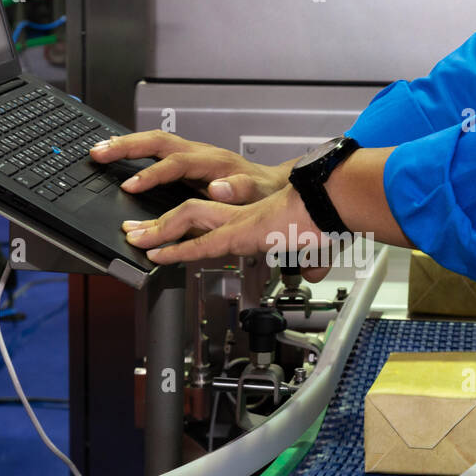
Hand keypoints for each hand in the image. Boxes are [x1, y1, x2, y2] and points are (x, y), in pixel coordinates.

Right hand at [89, 130, 289, 203]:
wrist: (273, 185)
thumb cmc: (264, 193)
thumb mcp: (258, 195)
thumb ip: (239, 189)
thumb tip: (219, 187)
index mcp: (213, 162)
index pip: (175, 163)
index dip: (152, 174)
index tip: (131, 186)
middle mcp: (200, 152)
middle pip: (157, 141)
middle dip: (126, 146)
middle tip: (99, 153)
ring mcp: (192, 154)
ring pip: (154, 141)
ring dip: (126, 144)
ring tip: (99, 150)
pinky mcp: (187, 160)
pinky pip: (157, 150)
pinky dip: (135, 150)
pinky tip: (118, 155)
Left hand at [121, 185, 333, 282]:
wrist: (340, 202)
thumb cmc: (331, 217)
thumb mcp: (318, 245)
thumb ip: (311, 260)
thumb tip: (313, 273)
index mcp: (255, 214)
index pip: (212, 216)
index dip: (187, 225)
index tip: (170, 233)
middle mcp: (242, 211)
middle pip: (189, 210)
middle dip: (158, 222)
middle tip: (135, 232)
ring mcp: (240, 218)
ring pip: (186, 216)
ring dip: (157, 230)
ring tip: (135, 241)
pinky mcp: (243, 230)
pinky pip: (202, 241)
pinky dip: (177, 249)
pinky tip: (159, 256)